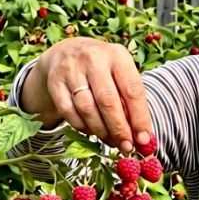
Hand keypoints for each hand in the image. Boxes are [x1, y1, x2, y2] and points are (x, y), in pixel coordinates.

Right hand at [27, 37, 152, 153]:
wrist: (66, 52)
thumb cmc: (103, 69)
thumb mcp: (120, 74)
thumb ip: (130, 101)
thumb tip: (141, 137)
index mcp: (118, 55)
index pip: (132, 91)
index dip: (139, 118)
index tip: (144, 141)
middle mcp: (94, 59)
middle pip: (108, 101)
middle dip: (119, 129)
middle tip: (126, 147)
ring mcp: (71, 69)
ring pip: (87, 108)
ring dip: (101, 131)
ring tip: (111, 141)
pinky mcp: (55, 82)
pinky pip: (69, 112)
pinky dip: (82, 126)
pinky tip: (92, 131)